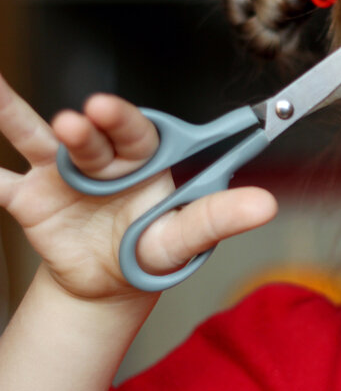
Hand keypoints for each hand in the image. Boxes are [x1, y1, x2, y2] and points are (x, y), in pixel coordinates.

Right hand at [0, 73, 276, 299]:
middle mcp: (102, 158)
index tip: (103, 108)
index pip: (136, 132)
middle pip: (91, 136)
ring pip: (36, 138)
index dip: (120, 119)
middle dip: (85, 128)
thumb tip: (266, 205)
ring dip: (15, 116)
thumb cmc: (153, 248)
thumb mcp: (184, 237)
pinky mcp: (29, 198)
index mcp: (144, 158)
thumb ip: (219, 218)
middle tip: (78, 118)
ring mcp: (61, 173)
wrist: (108, 283)